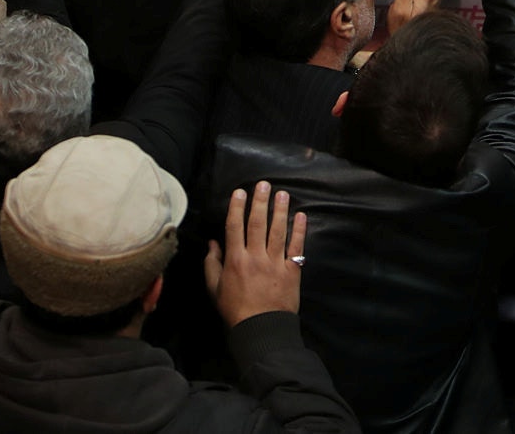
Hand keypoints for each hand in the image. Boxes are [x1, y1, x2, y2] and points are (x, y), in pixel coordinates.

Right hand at [205, 182, 306, 325]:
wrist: (261, 329)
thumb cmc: (235, 310)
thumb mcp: (215, 289)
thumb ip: (212, 264)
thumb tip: (213, 243)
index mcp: (235, 260)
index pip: (235, 227)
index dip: (237, 207)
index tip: (240, 192)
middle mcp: (255, 257)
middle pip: (257, 224)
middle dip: (260, 202)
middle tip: (264, 184)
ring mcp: (275, 263)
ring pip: (278, 231)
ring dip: (280, 211)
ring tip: (282, 194)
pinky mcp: (292, 271)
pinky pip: (296, 248)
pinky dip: (299, 231)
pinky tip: (301, 216)